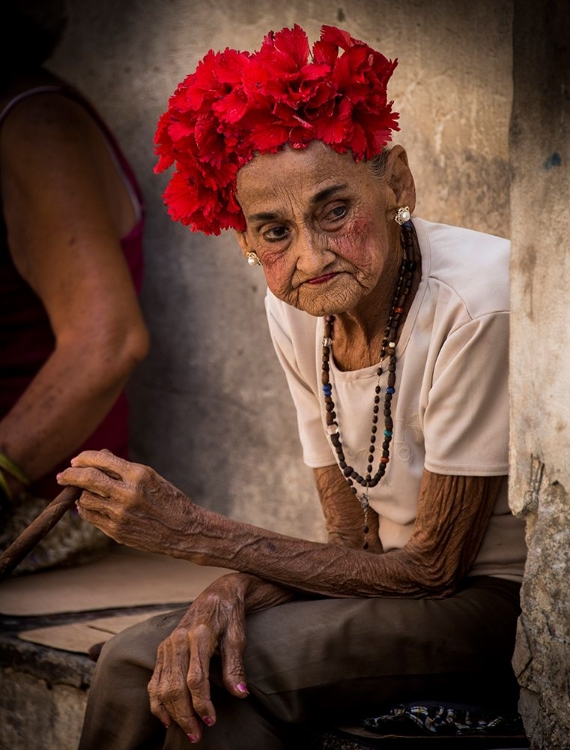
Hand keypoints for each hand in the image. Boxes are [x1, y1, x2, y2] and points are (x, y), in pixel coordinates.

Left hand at [56, 449, 193, 552]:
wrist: (183, 529)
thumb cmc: (168, 499)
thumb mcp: (150, 477)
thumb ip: (123, 468)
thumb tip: (98, 457)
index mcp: (138, 475)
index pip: (100, 460)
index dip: (84, 458)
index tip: (76, 460)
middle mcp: (127, 493)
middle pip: (86, 479)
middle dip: (70, 475)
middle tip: (62, 475)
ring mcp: (120, 514)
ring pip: (85, 499)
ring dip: (80, 494)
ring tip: (82, 492)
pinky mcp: (116, 531)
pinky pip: (90, 516)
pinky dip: (85, 509)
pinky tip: (88, 506)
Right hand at [148, 575, 249, 740]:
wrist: (219, 593)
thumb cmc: (230, 615)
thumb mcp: (238, 636)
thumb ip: (235, 666)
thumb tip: (240, 694)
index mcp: (199, 635)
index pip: (196, 678)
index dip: (202, 703)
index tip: (211, 721)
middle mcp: (178, 639)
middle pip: (175, 686)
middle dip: (185, 714)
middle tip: (197, 735)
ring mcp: (168, 644)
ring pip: (162, 686)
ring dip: (172, 712)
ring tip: (186, 730)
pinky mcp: (163, 648)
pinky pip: (154, 680)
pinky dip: (157, 701)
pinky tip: (166, 718)